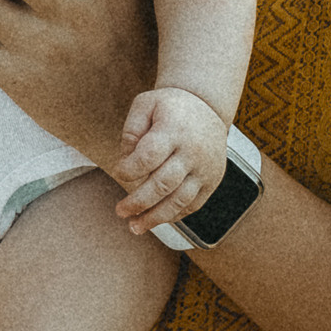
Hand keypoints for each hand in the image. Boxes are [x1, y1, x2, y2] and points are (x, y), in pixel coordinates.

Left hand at [114, 86, 228, 236]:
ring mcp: (205, 169)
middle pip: (163, 184)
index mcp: (174, 130)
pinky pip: (193, 204)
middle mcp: (192, 152)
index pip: (149, 156)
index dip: (129, 169)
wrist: (208, 107)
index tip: (118, 171)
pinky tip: (157, 220)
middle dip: (138, 202)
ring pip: (180, 200)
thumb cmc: (170, 107)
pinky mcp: (212, 181)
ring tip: (135, 226)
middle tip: (121, 211)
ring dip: (155, 217)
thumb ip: (131, 130)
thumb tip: (125, 160)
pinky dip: (174, 215)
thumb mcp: (145, 104)